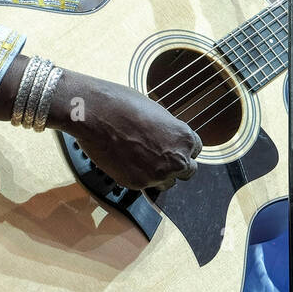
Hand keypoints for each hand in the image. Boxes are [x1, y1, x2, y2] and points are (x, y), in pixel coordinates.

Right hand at [51, 71, 201, 191]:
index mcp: (184, 138)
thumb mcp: (157, 113)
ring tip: (142, 160)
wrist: (97, 113)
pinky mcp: (138, 184)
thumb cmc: (124, 105)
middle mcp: (176, 159)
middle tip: (160, 158)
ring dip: (159, 175)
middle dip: (176, 165)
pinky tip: (128, 162)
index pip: (196, 151)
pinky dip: (139, 177)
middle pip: (188, 171)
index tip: (172, 148)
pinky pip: (145, 185)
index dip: (182, 149)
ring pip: (168, 183)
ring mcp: (158, 174)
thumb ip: (168, 132)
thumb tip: (167, 140)